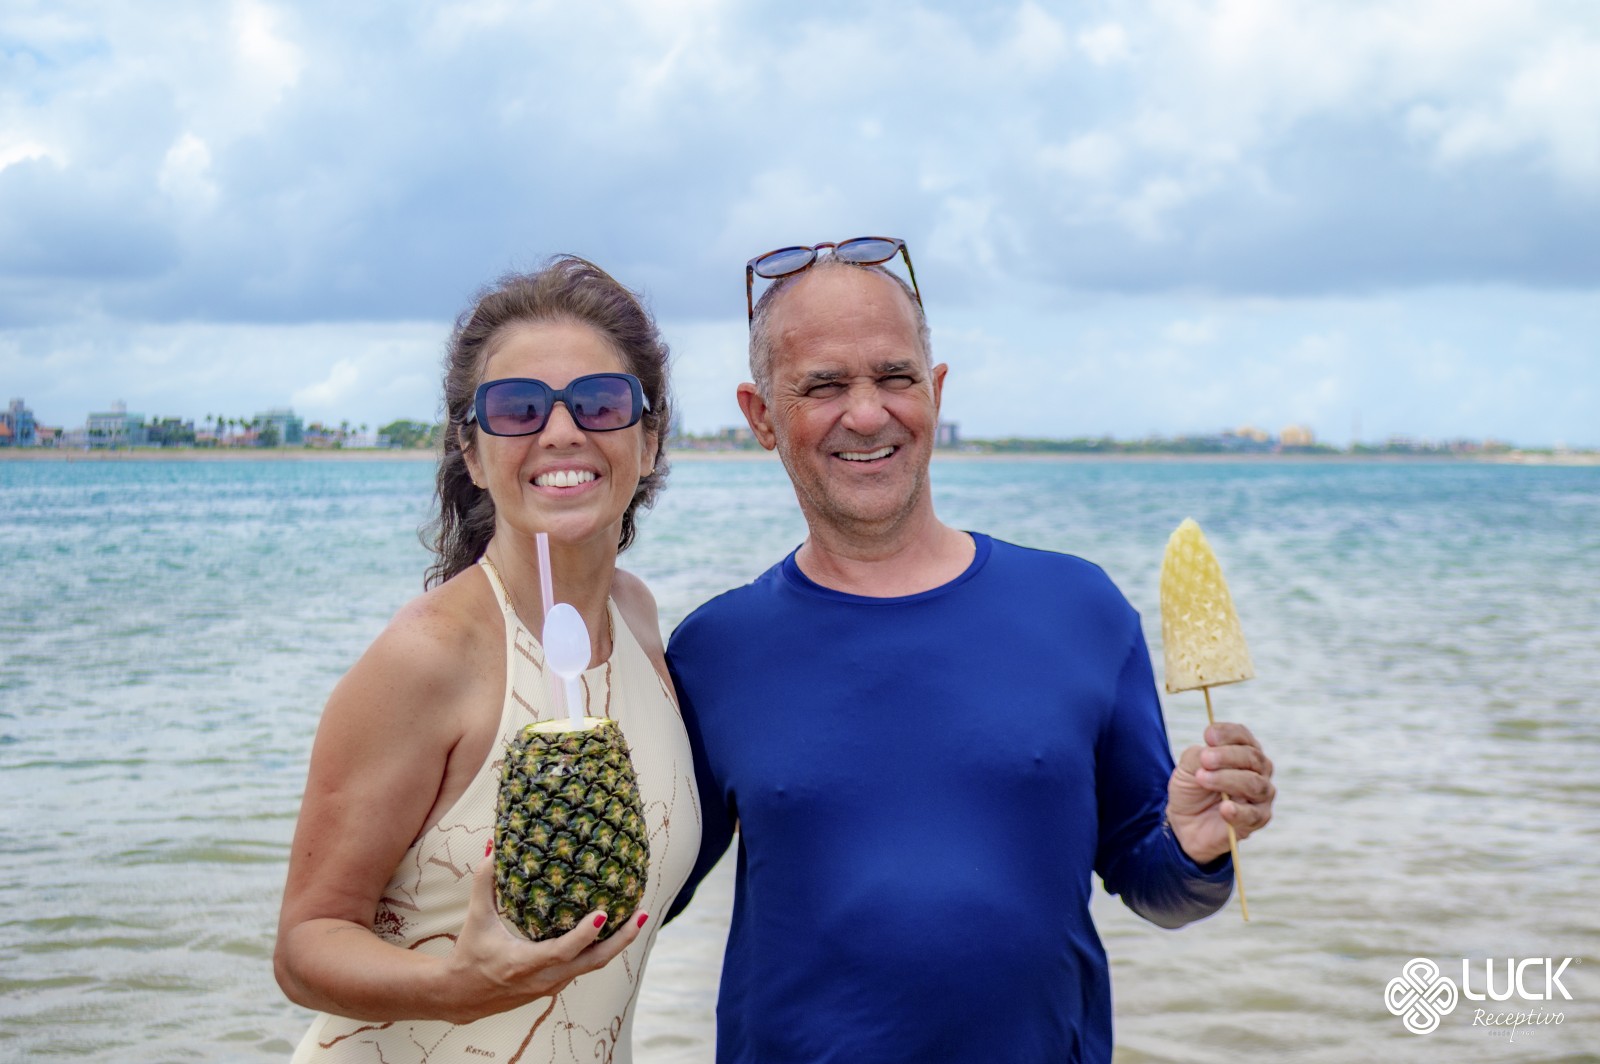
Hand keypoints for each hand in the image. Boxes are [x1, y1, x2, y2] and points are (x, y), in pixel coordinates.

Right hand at [440, 849, 648, 1023]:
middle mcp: (543, 979)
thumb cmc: (470, 954)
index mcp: (523, 963)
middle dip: (622, 939)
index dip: (583, 935)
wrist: (462, 997)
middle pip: (593, 962)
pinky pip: (585, 966)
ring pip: (593, 965)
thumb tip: (493, 847)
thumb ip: (484, 882)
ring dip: (617, 943)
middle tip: (643, 913)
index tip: (602, 914)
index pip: (561, 952)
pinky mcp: (555, 986)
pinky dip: (601, 948)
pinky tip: (613, 928)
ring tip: (638, 915)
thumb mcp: (476, 918)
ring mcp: (552, 985)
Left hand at [1167, 722, 1274, 865]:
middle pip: (1252, 757)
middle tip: (1205, 759)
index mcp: (1243, 751)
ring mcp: (1262, 795)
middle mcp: (1258, 770)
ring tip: (1203, 779)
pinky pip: (1254, 814)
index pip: (1243, 736)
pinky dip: (1238, 811)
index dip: (1227, 734)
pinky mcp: (1258, 818)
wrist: (1186, 823)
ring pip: (1254, 783)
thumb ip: (1198, 756)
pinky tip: (1224, 808)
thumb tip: (1208, 751)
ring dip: (1227, 779)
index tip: (1208, 736)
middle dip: (1226, 756)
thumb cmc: (1192, 789)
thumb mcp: (1187, 769)